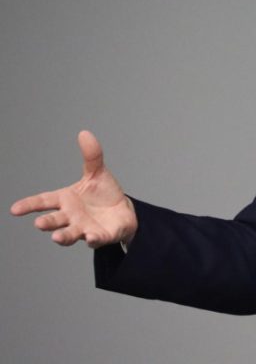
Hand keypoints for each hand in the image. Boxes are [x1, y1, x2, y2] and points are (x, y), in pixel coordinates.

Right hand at [10, 130, 137, 247]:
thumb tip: (84, 133)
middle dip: (47, 222)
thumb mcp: (97, 172)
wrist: (122, 211)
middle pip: (55, 220)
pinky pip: (95, 239)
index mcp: (65, 200)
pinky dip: (93, 239)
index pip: (44, 201)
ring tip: (56, 237)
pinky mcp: (101, 236)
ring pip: (70, 234)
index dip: (29, 205)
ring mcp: (84, 228)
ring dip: (63, 237)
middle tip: (39, 223)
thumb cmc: (103, 194)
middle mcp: (71, 216)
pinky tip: (91, 237)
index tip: (14, 209)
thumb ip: (91, 155)